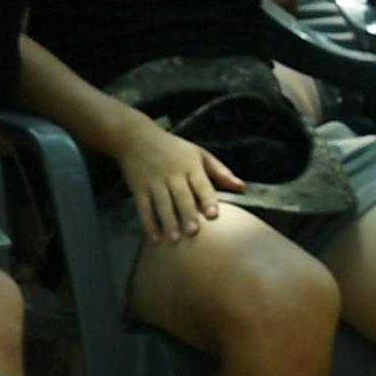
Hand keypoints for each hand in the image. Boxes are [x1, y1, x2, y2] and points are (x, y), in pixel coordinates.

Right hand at [115, 120, 242, 244]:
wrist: (134, 136)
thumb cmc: (172, 147)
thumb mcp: (198, 153)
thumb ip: (220, 171)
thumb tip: (242, 187)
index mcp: (190, 165)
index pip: (201, 184)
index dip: (207, 199)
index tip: (213, 215)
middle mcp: (172, 174)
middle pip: (181, 197)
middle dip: (187, 215)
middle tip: (194, 232)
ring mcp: (154, 182)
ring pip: (162, 204)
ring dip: (168, 222)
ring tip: (174, 239)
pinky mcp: (139, 188)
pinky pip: (144, 208)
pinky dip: (148, 223)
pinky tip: (155, 238)